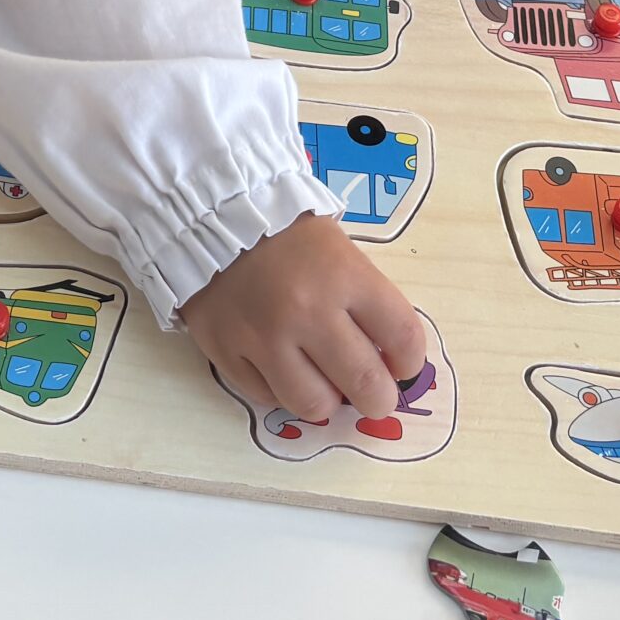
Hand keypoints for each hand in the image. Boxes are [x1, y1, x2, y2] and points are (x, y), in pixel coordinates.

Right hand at [179, 213, 425, 422]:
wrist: (209, 214)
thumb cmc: (285, 232)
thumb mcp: (338, 248)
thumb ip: (365, 299)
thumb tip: (387, 359)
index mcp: (344, 275)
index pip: (403, 336)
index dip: (411, 362)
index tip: (402, 366)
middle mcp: (307, 311)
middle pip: (366, 383)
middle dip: (378, 397)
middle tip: (372, 394)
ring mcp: (263, 336)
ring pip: (315, 404)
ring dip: (326, 399)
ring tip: (321, 381)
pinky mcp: (226, 352)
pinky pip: (267, 397)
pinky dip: (279, 389)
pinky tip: (280, 366)